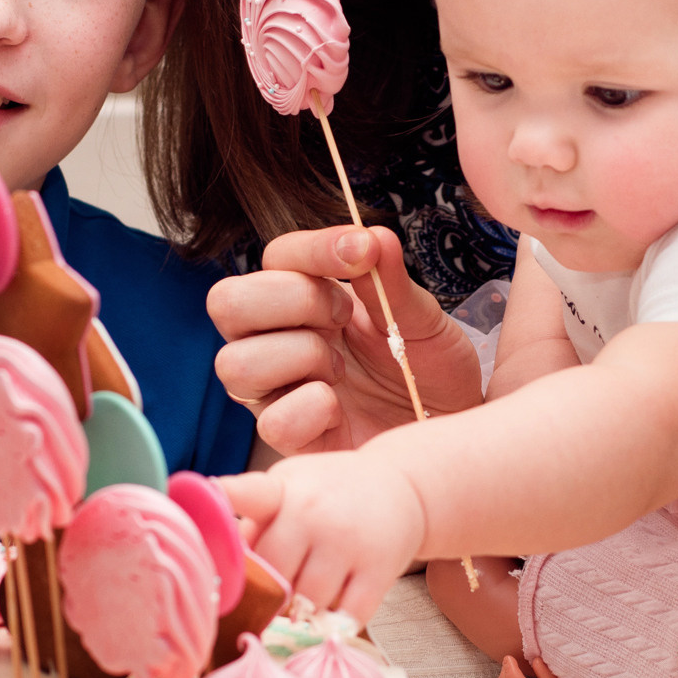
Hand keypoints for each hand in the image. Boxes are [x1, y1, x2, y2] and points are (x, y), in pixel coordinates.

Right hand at [208, 225, 482, 453]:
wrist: (451, 426)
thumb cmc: (427, 369)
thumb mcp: (421, 318)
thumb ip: (391, 279)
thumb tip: (374, 235)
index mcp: (303, 299)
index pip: (276, 257)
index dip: (313, 249)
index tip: (363, 252)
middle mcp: (276, 340)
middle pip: (226, 302)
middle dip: (294, 300)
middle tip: (345, 316)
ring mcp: (276, 392)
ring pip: (235, 363)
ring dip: (301, 356)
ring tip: (342, 370)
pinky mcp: (289, 442)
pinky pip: (272, 421)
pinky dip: (311, 408)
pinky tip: (340, 410)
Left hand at [218, 449, 425, 622]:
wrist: (402, 486)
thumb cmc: (329, 493)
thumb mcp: (290, 487)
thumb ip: (254, 523)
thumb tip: (218, 568)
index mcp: (283, 489)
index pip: (248, 493)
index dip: (223, 500)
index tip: (197, 500)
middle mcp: (313, 512)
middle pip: (271, 575)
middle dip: (266, 594)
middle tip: (269, 601)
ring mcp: (347, 541)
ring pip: (306, 604)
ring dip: (301, 613)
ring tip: (305, 599)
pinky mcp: (379, 568)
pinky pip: (345, 618)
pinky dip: (334, 624)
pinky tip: (334, 607)